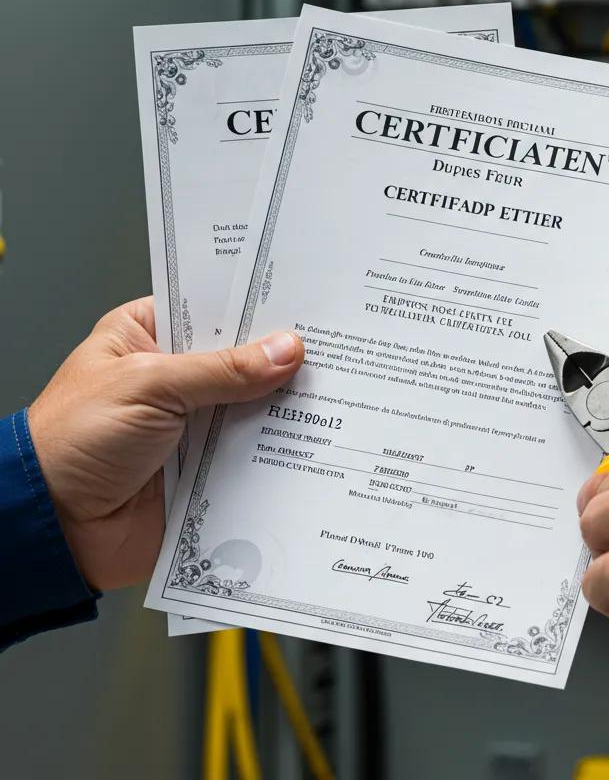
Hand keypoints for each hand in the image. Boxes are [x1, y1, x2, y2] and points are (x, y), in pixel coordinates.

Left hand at [28, 297, 303, 590]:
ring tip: (332, 393)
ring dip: (284, 407)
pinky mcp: (206, 467)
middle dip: (280, 359)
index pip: (212, 308)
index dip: (256, 306)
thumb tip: (284, 350)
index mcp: (146, 335)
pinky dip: (277, 450)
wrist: (53, 529)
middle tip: (328, 350)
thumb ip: (221, 369)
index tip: (304, 303)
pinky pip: (253, 453)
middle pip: (242, 358)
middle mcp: (173, 377)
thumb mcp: (148, 385)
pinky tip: (312, 439)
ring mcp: (192, 423)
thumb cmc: (70, 443)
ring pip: (253, 407)